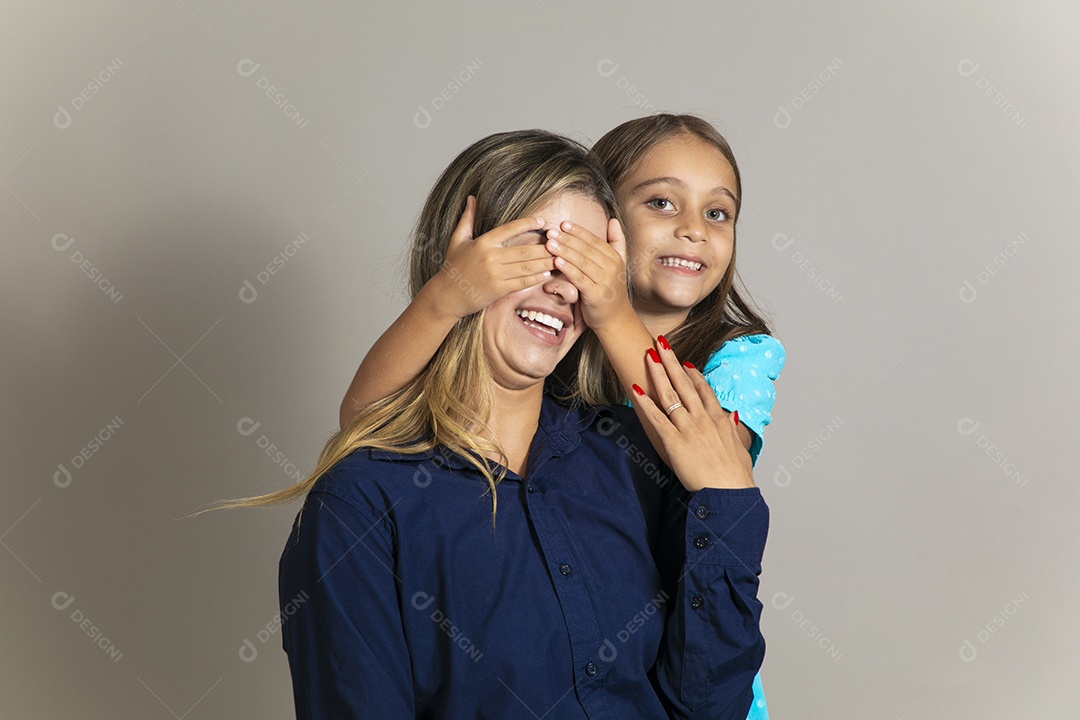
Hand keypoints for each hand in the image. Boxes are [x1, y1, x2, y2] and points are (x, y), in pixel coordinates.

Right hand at [432, 195, 557, 318]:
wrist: (446, 295)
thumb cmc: (453, 267)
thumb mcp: (457, 240)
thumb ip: (467, 219)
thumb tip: (472, 198)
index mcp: (483, 242)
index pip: (510, 228)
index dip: (528, 224)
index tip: (542, 221)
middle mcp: (490, 257)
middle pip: (525, 250)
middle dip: (545, 247)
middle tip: (559, 243)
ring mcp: (495, 274)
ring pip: (527, 266)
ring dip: (545, 262)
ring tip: (558, 258)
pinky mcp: (498, 289)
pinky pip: (523, 282)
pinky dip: (536, 278)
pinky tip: (547, 273)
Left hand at [543, 218, 631, 331]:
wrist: (616, 318)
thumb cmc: (609, 290)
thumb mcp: (617, 264)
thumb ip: (615, 242)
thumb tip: (613, 220)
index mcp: (614, 258)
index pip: (594, 240)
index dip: (578, 231)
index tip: (563, 224)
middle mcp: (611, 268)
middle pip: (586, 249)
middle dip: (567, 239)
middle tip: (551, 231)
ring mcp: (604, 281)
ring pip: (582, 262)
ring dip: (565, 251)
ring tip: (550, 243)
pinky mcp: (596, 295)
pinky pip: (580, 279)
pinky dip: (568, 269)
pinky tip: (556, 262)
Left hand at [631, 338, 753, 491]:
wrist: (729, 492)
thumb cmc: (735, 476)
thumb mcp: (739, 448)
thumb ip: (733, 429)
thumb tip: (732, 415)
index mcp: (719, 420)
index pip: (704, 390)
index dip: (693, 374)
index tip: (685, 362)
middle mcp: (703, 418)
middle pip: (684, 383)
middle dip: (671, 361)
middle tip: (661, 343)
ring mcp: (688, 428)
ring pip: (670, 395)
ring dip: (658, 373)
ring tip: (649, 355)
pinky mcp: (674, 441)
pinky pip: (656, 418)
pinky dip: (645, 402)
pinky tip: (635, 389)